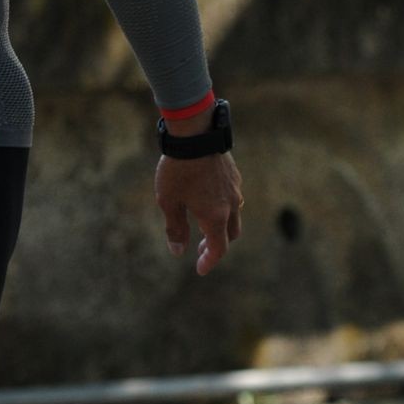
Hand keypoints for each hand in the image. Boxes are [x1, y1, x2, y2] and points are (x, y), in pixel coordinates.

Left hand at [155, 152, 243, 274]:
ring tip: (201, 221)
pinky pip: (232, 197)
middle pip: (230, 234)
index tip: (200, 269)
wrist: (195, 134)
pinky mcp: (234, 175)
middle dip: (216, 244)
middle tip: (199, 247)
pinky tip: (206, 196)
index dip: (209, 261)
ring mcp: (235, 189)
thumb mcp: (169, 202)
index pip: (218, 249)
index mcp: (215, 217)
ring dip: (220, 224)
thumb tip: (178, 251)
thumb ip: (175, 228)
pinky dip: (222, 206)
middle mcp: (230, 205)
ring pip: (234, 215)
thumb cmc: (178, 170)